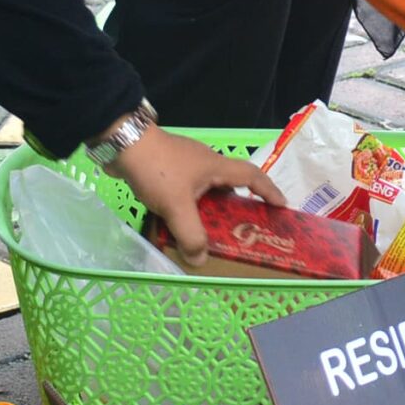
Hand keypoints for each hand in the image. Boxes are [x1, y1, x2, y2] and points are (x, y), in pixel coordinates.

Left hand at [113, 124, 284, 262]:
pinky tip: (179, 219)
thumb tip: (200, 260)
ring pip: (207, 187)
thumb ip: (191, 235)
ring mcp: (186, 163)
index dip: (269, 191)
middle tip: (242, 225)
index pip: (253, 176)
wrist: (124, 144)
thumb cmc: (158, 171)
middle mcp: (206, 162)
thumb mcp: (177, 207)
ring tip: (210, 229)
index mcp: (216, 167)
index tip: (281, 206)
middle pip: (231, 183)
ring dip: (212, 206)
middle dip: (239, 203)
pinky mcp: (168, 166)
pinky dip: (191, 204)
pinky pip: (187, 188)